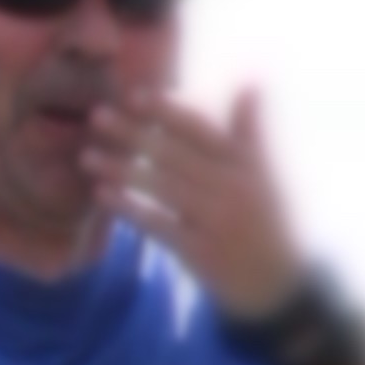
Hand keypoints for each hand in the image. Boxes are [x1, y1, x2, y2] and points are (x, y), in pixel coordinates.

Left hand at [105, 83, 303, 322]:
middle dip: (133, 134)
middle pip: (174, 155)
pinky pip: (157, 225)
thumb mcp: (266, 173)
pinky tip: (103, 195)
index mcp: (246, 164)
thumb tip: (251, 80)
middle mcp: (231, 189)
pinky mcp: (199, 252)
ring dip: (122, 170)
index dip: (167, 112)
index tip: (134, 95)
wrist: (277, 284)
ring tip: (87, 156)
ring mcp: (214, 221)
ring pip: (161, 188)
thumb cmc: (265, 220)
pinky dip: (129, 209)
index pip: (201, 131)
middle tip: (96, 116)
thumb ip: (250, 130)